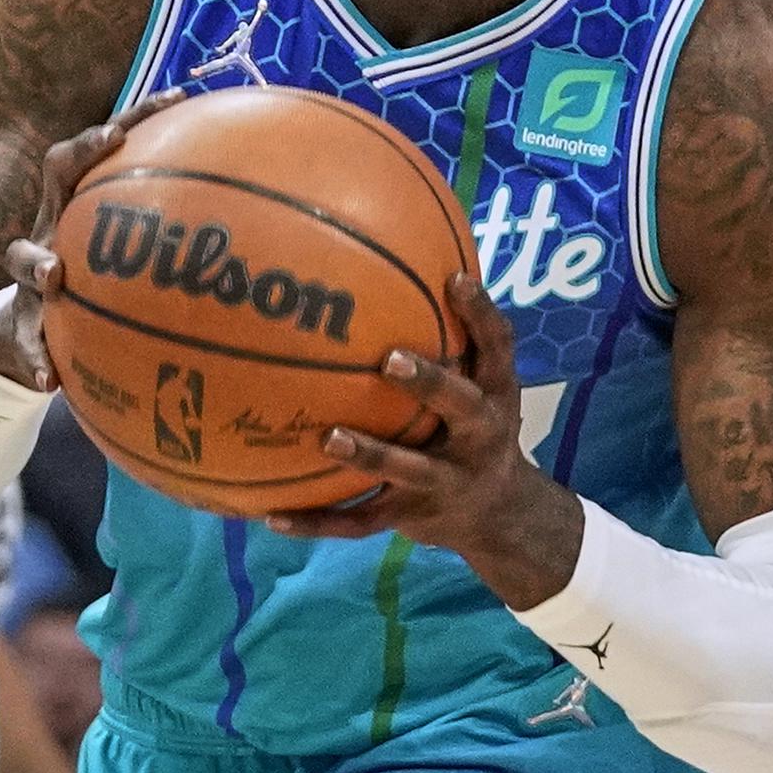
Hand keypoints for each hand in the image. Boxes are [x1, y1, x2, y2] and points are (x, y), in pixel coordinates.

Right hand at [0, 92, 185, 393]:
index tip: (177, 96)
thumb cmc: (101, 293)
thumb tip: (271, 228)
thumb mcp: (134, 269)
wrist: (31, 341)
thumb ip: (184, 248)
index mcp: (87, 205)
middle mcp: (57, 225)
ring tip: (55, 274)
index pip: (108, 147)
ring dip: (37, 261)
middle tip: (109, 140)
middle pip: (57, 170)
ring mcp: (34, 272)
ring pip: (21, 255)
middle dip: (81, 149)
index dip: (138, 117)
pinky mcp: (21, 320)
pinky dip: (34, 358)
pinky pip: (22, 340)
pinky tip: (49, 380)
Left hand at [269, 273, 584, 609]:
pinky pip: (360, 520)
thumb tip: (398, 252)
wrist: (501, 515)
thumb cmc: (475, 425)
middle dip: (428, 383)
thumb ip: (452, 334)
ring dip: (369, 454)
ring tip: (328, 437)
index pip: (498, 347)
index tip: (454, 280)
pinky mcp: (412, 516)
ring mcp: (447, 480)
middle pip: (460, 406)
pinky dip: (316, 520)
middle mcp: (478, 435)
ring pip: (408, 468)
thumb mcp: (483, 384)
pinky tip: (271, 514)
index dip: (481, 314)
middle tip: (390, 359)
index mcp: (496, 394)